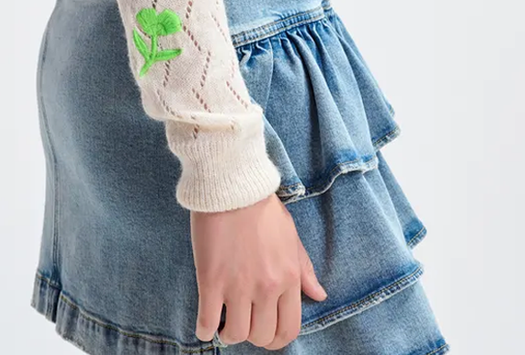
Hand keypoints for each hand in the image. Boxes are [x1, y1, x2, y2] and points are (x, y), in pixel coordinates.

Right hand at [190, 190, 327, 349]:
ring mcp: (238, 286)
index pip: (289, 328)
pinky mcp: (211, 281)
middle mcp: (267, 287)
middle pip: (262, 336)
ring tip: (224, 323)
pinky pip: (207, 322)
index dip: (276, 339)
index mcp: (288, 277)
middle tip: (243, 325)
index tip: (265, 333)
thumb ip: (305, 269)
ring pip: (236, 334)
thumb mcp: (291, 236)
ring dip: (229, 334)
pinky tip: (206, 324)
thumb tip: (319, 295)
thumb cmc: (261, 207)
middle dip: (253, 336)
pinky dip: (205, 330)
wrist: (232, 185)